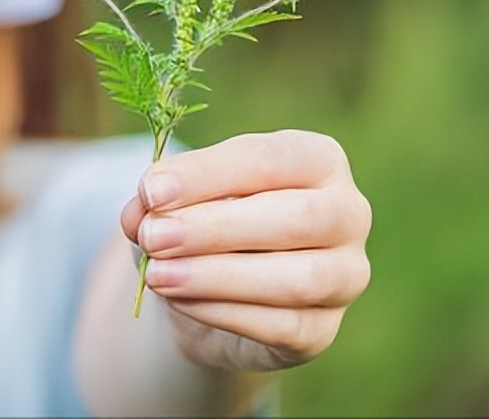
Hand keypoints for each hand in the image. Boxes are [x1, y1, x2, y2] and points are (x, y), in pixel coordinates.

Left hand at [120, 129, 371, 372]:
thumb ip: (160, 199)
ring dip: (217, 276)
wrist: (215, 288)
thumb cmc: (204, 220)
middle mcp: (348, 213)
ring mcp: (345, 275)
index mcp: (318, 159)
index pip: (270, 159)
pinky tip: (179, 301)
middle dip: (216, 228)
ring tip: (157, 275)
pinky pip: (282, 326)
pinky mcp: (324, 329)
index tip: (152, 191)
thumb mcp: (178, 198)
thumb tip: (141, 213)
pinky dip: (224, 313)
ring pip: (294, 279)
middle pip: (294, 218)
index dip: (208, 175)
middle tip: (155, 236)